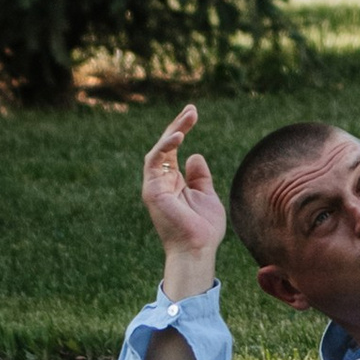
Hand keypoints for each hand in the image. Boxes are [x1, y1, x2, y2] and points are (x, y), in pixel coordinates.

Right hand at [141, 103, 225, 296]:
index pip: (173, 150)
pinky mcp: (152, 189)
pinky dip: (165, 146)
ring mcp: (155, 185)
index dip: (181, 130)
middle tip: (192, 109)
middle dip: (178, 125)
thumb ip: (200, 177)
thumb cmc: (204, 229)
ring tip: (189, 117)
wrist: (198, 249)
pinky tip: (179, 134)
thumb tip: (195, 155)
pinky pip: (155, 161)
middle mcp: (161, 182)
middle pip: (165, 146)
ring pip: (159, 150)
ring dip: (173, 130)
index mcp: (173, 182)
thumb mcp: (207, 196)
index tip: (193, 113)